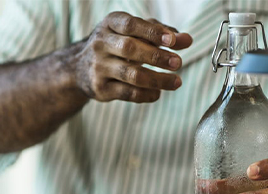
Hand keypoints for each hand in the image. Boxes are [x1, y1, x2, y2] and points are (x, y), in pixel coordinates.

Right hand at [73, 11, 192, 102]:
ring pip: (131, 75)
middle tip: (178, 63)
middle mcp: (101, 44)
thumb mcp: (135, 34)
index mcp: (110, 24)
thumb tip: (187, 40)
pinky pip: (127, 93)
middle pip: (130, 49)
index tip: (172, 40)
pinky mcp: (100, 88)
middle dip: (157, 57)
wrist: (80, 68)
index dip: (152, 32)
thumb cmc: (117, 45)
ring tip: (176, 82)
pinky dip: (146, 94)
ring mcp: (99, 67)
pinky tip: (158, 93)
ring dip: (157, 80)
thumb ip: (162, 34)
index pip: (131, 25)